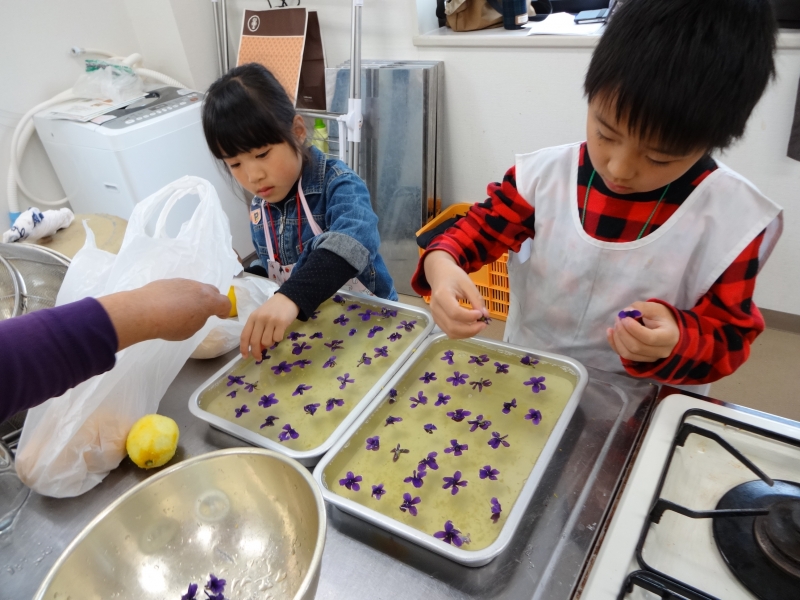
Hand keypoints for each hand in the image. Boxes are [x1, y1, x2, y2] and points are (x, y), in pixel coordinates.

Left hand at [97, 279, 231, 350]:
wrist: (144, 311)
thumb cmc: (171, 325)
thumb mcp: (191, 329)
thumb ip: (199, 319)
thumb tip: (196, 314)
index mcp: (209, 301)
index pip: (225, 303)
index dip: (225, 310)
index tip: (221, 316)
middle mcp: (198, 288)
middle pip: (212, 291)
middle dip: (211, 300)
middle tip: (204, 310)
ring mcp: (182, 282)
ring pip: (194, 288)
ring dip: (193, 297)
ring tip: (183, 309)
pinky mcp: (168, 281)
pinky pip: (179, 288)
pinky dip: (178, 295)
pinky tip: (168, 305)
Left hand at [240, 292, 299, 358]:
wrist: (288, 298)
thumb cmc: (273, 309)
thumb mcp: (261, 317)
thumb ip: (257, 331)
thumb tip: (257, 349)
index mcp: (252, 317)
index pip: (245, 336)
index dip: (244, 348)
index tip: (245, 357)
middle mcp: (260, 319)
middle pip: (254, 341)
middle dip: (256, 352)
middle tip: (259, 358)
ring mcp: (271, 320)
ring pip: (266, 342)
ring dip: (270, 344)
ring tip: (273, 336)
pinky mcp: (282, 322)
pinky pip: (277, 338)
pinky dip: (278, 339)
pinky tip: (280, 332)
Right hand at [423, 250, 488, 338]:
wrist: (439, 274)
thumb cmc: (453, 277)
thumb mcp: (467, 283)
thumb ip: (476, 299)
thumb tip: (485, 315)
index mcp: (442, 295)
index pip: (455, 312)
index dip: (469, 317)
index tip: (481, 314)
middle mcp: (435, 307)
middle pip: (452, 326)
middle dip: (470, 329)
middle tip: (483, 324)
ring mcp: (435, 315)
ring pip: (451, 332)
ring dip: (467, 333)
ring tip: (479, 326)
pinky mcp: (437, 320)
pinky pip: (450, 332)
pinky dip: (462, 333)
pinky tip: (471, 327)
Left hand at [606, 301, 679, 361]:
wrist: (668, 328)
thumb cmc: (662, 317)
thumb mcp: (655, 307)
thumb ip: (641, 307)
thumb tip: (626, 312)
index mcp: (669, 337)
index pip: (649, 338)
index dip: (633, 329)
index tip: (625, 318)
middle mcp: (662, 351)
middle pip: (636, 347)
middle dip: (623, 332)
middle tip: (619, 318)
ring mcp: (652, 358)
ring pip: (628, 353)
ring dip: (617, 338)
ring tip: (616, 324)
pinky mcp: (642, 359)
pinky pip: (624, 355)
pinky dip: (614, 344)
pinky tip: (610, 332)